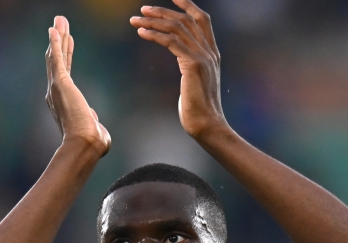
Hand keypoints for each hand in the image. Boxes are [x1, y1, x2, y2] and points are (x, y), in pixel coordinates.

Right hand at [46, 16, 110, 155]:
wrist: (85, 144)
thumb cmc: (92, 142)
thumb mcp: (93, 127)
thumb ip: (92, 119)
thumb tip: (93, 116)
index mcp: (62, 101)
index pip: (64, 72)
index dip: (66, 55)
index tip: (68, 41)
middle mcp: (55, 92)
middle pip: (57, 60)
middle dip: (59, 41)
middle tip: (59, 24)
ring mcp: (56, 87)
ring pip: (56, 56)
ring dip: (57, 37)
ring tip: (59, 21)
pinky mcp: (61, 83)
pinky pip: (57, 59)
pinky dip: (55, 44)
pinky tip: (54, 30)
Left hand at [130, 0, 226, 138]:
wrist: (207, 126)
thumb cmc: (198, 112)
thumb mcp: (195, 84)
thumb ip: (191, 69)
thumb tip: (183, 68)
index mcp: (212, 55)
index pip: (202, 20)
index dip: (188, 6)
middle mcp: (209, 52)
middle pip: (186, 20)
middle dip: (163, 12)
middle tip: (142, 10)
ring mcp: (203, 57)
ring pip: (176, 28)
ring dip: (154, 21)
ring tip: (136, 20)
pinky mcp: (193, 65)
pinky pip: (171, 42)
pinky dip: (155, 35)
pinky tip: (141, 33)